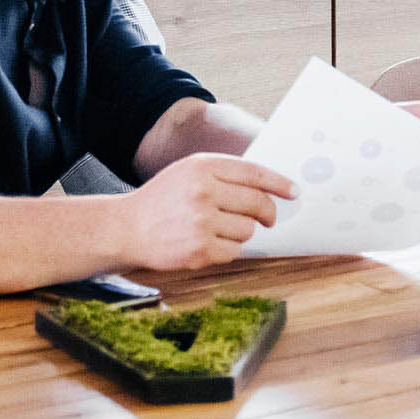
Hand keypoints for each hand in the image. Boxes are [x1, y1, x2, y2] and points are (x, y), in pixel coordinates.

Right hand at [117, 153, 290, 269]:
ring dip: (240, 232)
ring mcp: (201, 222)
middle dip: (268, 213)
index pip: (254, 173)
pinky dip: (228, 250)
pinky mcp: (200, 249)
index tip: (293, 191)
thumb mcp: (188, 172)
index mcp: (202, 166)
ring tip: (216, 229)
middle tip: (268, 219)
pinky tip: (208, 244)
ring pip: (248, 229)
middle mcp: (203, 191)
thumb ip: (223, 174)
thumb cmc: (162, 200)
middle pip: (258, 203)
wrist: (126, 228)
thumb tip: (268, 186)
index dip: (279, 183)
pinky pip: (235, 251)